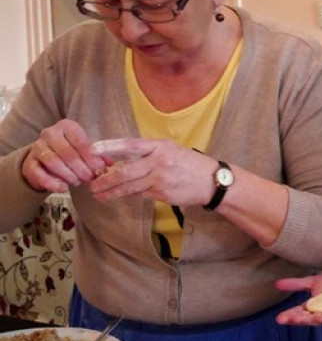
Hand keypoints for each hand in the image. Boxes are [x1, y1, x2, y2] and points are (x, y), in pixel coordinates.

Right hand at [21, 120, 107, 191]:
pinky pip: (39, 173)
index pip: (80, 141)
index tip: (99, 170)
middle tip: (89, 178)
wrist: (46, 160)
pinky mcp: (29, 163)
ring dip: (68, 175)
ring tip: (78, 182)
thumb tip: (110, 164)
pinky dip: (52, 183)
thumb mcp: (86, 151)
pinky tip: (63, 188)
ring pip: (53, 162)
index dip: (91, 157)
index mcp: (67, 127)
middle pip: (67, 152)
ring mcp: (37, 147)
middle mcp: (50, 133)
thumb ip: (99, 156)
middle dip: (81, 168)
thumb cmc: (72, 152)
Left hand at [88, 137, 219, 205]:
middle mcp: (159, 162)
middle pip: (125, 172)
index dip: (110, 147)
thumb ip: (149, 152)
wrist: (212, 181)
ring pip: (130, 187)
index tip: (92, 150)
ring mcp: (161, 180)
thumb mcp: (171, 149)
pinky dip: (130, 194)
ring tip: (99, 195)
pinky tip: (121, 195)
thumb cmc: (190, 163)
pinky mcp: (163, 194)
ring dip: (112, 192)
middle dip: (105, 180)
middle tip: (92, 184)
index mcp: (160, 146)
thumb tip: (122, 161)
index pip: (130, 145)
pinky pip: (141, 194)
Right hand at [275, 273, 321, 324]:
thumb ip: (296, 284)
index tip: (279, 318)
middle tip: (283, 320)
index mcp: (312, 306)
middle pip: (305, 317)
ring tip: (296, 320)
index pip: (298, 312)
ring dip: (308, 320)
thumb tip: (277, 283)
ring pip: (317, 319)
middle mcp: (319, 312)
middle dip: (295, 319)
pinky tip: (318, 318)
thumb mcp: (313, 282)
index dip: (289, 315)